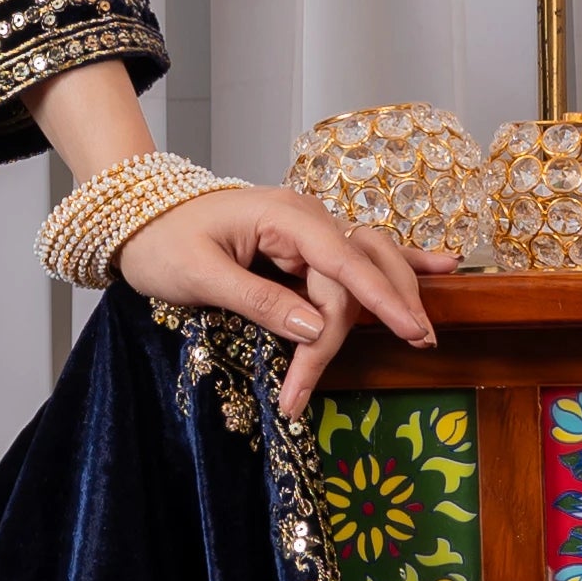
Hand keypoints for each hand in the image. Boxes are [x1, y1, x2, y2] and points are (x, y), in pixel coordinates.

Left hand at [108, 178, 441, 420]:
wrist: (137, 218)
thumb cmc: (161, 242)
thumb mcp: (199, 275)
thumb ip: (258, 300)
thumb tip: (314, 330)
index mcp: (285, 217)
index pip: (341, 265)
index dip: (376, 302)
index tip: (407, 335)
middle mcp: (308, 218)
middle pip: (357, 272)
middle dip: (371, 319)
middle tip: (382, 363)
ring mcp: (310, 230)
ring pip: (366, 266)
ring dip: (391, 300)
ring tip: (419, 334)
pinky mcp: (305, 246)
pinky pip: (359, 257)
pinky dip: (399, 265)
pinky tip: (443, 266)